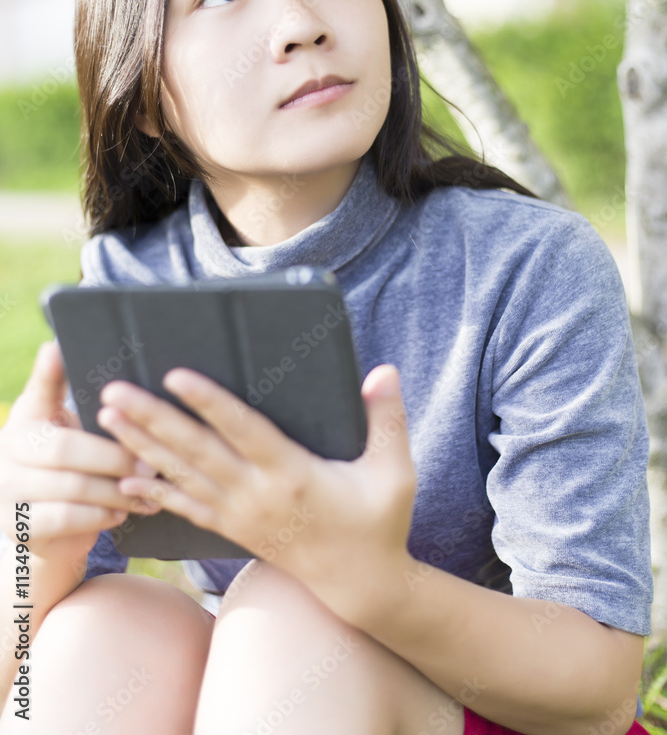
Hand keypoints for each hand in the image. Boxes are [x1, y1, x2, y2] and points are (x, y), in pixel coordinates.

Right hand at [0, 341, 159, 570]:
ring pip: (72, 487)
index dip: (46, 371)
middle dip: (115, 457)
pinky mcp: (19, 525)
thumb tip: (130, 387)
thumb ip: (96, 412)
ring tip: (147, 489)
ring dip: (117, 490)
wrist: (48, 530)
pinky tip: (121, 512)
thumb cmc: (74, 470)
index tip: (57, 348)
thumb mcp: (76, 434)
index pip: (38, 389)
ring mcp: (8, 488)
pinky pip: (67, 518)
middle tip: (150, 462)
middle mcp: (9, 447)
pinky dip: (101, 515)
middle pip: (65, 448)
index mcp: (28, 416)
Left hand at [97, 363, 415, 621]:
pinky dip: (154, 493)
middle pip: (195, 452)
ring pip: (182, 476)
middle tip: (115, 392)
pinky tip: (124, 481)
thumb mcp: (394, 473)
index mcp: (292, 474)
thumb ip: (387, 419)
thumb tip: (383, 371)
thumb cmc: (378, 523)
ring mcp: (240, 515)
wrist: (360, 585)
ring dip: (142, 447)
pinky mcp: (234, 530)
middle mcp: (257, 495)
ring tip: (107, 418)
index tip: (175, 375)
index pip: (242, 431)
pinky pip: (187, 509)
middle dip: (152, 420)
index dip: (208, 402)